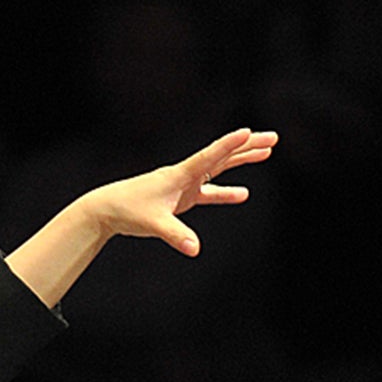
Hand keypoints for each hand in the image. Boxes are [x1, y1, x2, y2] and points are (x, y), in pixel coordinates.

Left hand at [2, 128, 276, 306]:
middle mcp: (185, 174)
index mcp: (180, 174)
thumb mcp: (154, 224)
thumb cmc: (128, 211)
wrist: (108, 210)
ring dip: (242, 161)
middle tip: (273, 137)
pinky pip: (210, 192)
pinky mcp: (182, 197)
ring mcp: (185, 185)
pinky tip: (243, 194)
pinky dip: (226, 192)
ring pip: (220, 168)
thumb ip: (175, 235)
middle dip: (248, 147)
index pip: (210, 156)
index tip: (249, 132)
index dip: (230, 145)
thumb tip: (194, 249)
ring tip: (266, 152)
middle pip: (222, 156)